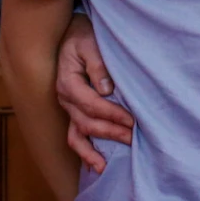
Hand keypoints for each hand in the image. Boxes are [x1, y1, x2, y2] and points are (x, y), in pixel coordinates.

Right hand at [54, 13, 135, 172]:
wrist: (70, 34)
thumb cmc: (83, 36)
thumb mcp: (90, 44)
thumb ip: (98, 65)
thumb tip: (107, 89)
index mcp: (68, 83)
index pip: (92, 104)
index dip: (112, 114)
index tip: (132, 120)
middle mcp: (65, 99)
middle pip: (87, 123)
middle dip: (111, 133)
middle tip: (133, 140)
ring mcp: (68, 108)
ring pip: (77, 135)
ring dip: (93, 151)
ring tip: (106, 166)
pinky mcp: (73, 111)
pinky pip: (74, 135)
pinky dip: (83, 151)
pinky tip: (95, 165)